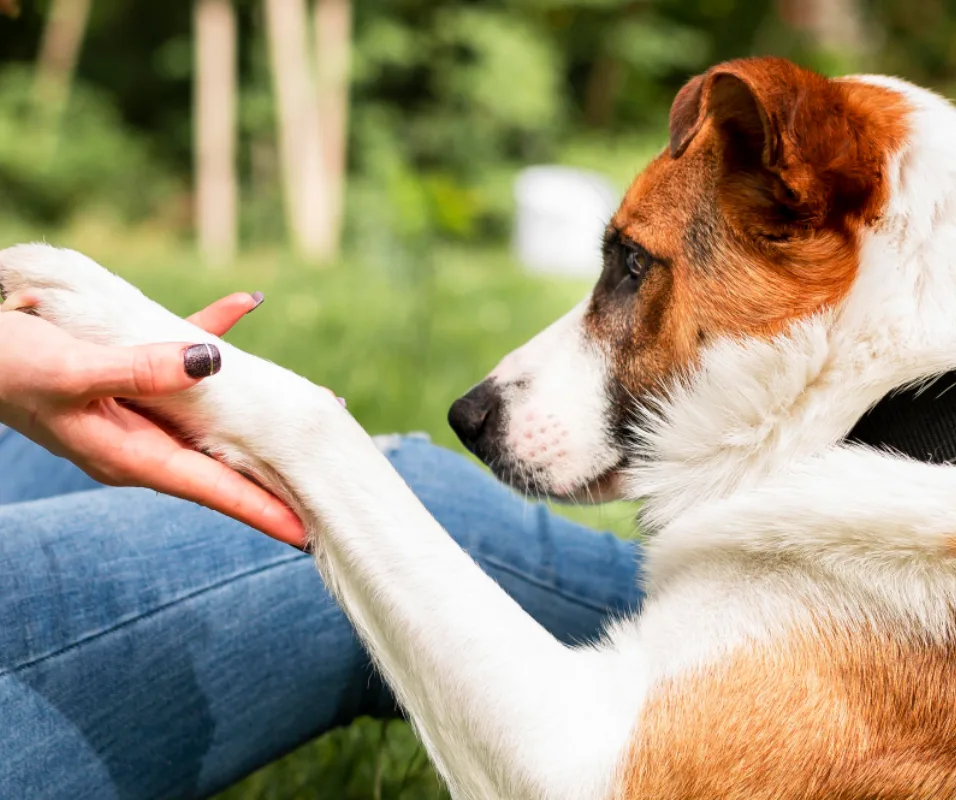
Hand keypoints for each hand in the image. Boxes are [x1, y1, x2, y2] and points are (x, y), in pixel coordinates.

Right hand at [0, 292, 307, 547]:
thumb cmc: (3, 368)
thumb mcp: (70, 371)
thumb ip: (139, 370)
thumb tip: (211, 364)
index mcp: (130, 456)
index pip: (213, 491)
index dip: (263, 510)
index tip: (307, 532)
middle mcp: (142, 441)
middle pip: (224, 459)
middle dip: (274, 464)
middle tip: (330, 465)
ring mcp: (138, 411)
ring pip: (213, 411)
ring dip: (259, 403)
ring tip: (312, 399)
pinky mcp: (128, 376)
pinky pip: (181, 356)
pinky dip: (210, 334)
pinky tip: (243, 304)